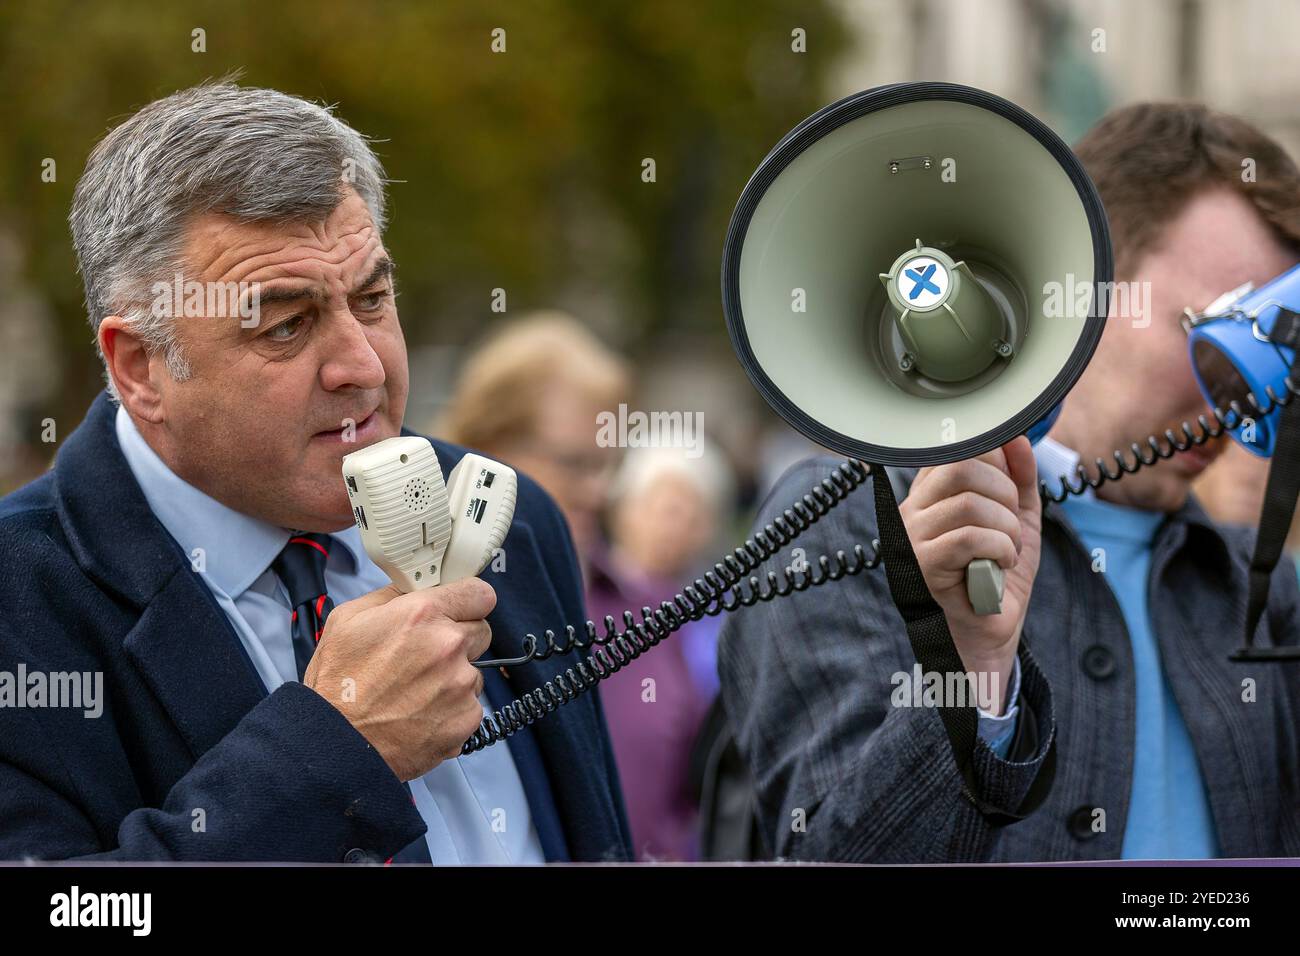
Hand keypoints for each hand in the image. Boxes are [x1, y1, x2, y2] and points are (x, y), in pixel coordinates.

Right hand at [303, 577, 496, 780]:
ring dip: (454, 677)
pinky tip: (421, 712)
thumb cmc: (337, 686)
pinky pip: (471, 704)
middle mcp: (447, 646)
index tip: (461, 608)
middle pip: (481, 630)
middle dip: (459, 638)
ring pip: (474, 670)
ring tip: (416, 690)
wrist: (336, 745)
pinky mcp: (466, 719)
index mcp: (422, 615)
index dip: (467, 600)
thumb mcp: (348, 620)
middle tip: (426, 655)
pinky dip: (452, 709)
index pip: (479, 593)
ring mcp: (460, 685)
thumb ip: (391, 596)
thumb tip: (414, 588)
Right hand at [897, 436, 1040, 713]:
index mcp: (932, 492)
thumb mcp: (1019, 518)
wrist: (989, 632)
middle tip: (1010, 523)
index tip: (1010, 488)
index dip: (993, 459)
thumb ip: (1020, 477)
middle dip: (1004, 492)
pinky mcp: (922, 564)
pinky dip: (999, 549)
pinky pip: (969, 538)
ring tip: (1006, 550)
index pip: (957, 449)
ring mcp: (913, 536)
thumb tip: (1017, 437)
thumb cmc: (998, 576)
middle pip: (961, 467)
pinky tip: (999, 565)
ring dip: (1006, 528)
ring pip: (969, 504)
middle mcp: (913, 508)